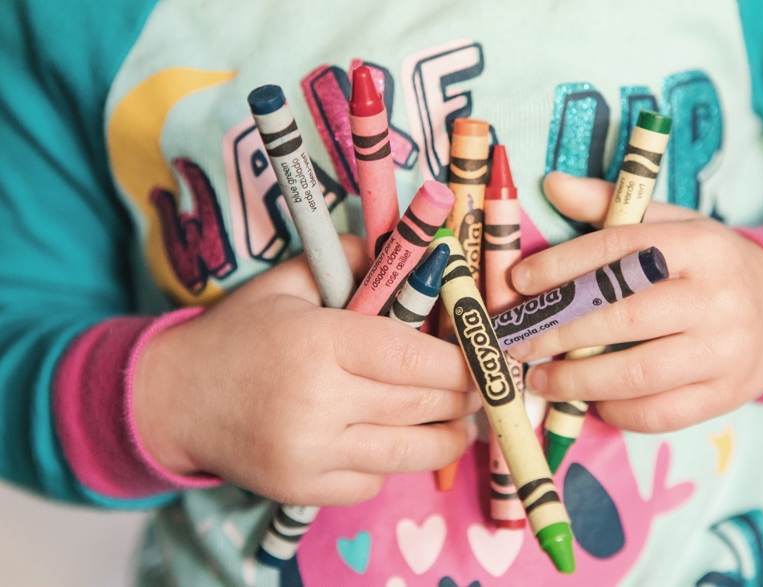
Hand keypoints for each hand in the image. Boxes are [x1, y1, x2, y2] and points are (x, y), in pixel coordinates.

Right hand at [133, 235, 479, 505]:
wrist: (175, 398)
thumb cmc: (239, 335)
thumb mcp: (288, 283)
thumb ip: (349, 259)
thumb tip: (411, 250)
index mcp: (319, 341)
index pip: (415, 356)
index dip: (462, 360)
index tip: (483, 357)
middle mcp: (318, 401)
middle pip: (423, 404)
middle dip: (464, 397)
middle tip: (481, 387)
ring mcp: (311, 453)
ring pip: (411, 452)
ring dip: (447, 437)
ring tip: (459, 422)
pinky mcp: (304, 490)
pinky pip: (375, 482)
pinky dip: (393, 463)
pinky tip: (391, 441)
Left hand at [507, 172, 762, 432]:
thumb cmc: (707, 266)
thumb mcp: (670, 225)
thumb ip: (610, 207)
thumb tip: (551, 184)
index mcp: (700, 246)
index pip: (620, 251)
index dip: (562, 267)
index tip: (519, 282)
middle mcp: (716, 299)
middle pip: (623, 318)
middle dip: (559, 333)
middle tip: (518, 342)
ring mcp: (725, 352)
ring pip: (637, 374)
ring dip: (577, 381)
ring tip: (540, 379)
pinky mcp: (725, 395)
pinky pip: (658, 413)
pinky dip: (614, 410)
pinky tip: (589, 400)